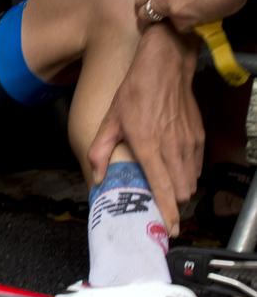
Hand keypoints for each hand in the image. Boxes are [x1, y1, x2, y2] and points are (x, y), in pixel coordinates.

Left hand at [88, 24, 203, 234]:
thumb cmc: (135, 92)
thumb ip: (100, 151)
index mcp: (148, 146)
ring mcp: (188, 143)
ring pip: (191, 182)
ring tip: (167, 191)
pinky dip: (188, 174)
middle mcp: (172, 148)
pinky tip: (175, 169)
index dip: (167, 213)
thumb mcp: (110, 120)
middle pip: (181, 193)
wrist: (164, 67)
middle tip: (160, 208)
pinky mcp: (198, 137)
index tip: (168, 229)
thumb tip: (98, 179)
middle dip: (173, 205)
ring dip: (181, 191)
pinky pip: (197, 167)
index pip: (162, 189)